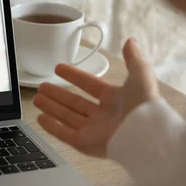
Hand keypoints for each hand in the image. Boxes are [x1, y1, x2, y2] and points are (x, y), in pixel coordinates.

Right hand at [33, 38, 159, 157]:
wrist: (149, 135)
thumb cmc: (147, 106)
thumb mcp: (141, 76)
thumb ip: (134, 59)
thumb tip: (130, 41)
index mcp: (114, 100)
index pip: (89, 85)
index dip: (74, 76)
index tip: (59, 69)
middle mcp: (103, 115)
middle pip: (74, 103)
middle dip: (58, 95)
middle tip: (42, 86)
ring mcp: (94, 130)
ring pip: (67, 117)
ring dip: (51, 107)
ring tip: (37, 98)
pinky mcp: (87, 144)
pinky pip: (65, 134)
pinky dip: (52, 127)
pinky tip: (41, 118)